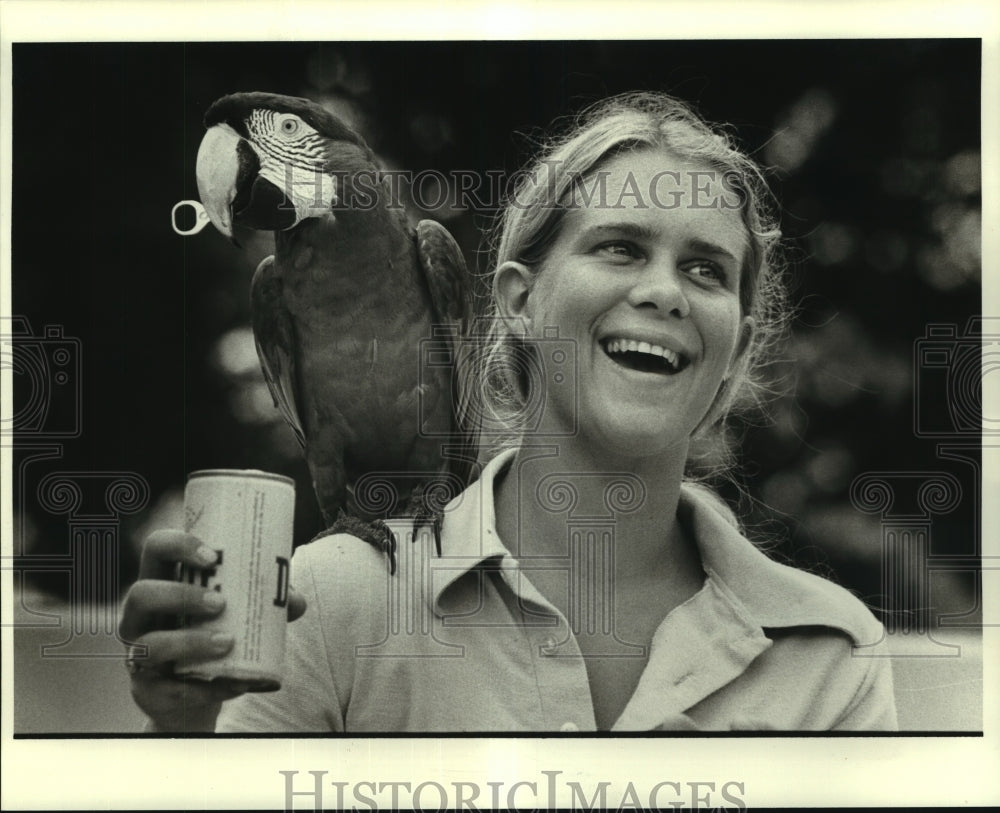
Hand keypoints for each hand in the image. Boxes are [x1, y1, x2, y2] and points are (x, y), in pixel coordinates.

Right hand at [119, 529, 305, 731]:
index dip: (177, 545)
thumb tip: (295, 601)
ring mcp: (138, 656)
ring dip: (190, 643)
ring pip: (148, 646)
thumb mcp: (240, 611)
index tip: (212, 556)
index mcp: (162, 583)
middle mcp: (141, 618)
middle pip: (141, 594)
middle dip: (180, 595)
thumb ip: (267, 601)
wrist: (201, 691)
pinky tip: (234, 684)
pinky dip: (205, 689)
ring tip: (227, 642)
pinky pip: (170, 691)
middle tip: (220, 602)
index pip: (156, 549)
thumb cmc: (217, 633)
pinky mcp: (148, 692)